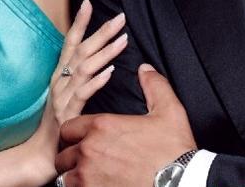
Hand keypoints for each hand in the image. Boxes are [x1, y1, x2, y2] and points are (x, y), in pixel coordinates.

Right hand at [49, 0, 127, 125]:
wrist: (40, 155)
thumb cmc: (59, 121)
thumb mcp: (67, 93)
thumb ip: (80, 75)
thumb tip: (100, 58)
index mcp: (60, 73)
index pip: (70, 42)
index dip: (79, 22)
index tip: (88, 2)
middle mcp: (59, 80)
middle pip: (81, 50)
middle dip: (101, 32)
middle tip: (121, 18)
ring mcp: (62, 96)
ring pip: (84, 68)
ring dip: (104, 52)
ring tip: (123, 40)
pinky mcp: (66, 114)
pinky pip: (82, 94)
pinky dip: (97, 81)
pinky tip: (110, 72)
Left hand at [55, 65, 196, 186]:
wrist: (181, 184)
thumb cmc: (173, 150)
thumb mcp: (169, 110)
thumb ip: (154, 85)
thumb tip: (145, 69)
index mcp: (102, 126)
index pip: (68, 128)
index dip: (75, 133)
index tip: (85, 139)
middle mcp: (89, 150)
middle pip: (62, 154)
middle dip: (72, 156)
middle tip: (85, 160)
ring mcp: (88, 177)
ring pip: (65, 177)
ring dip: (74, 177)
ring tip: (88, 177)